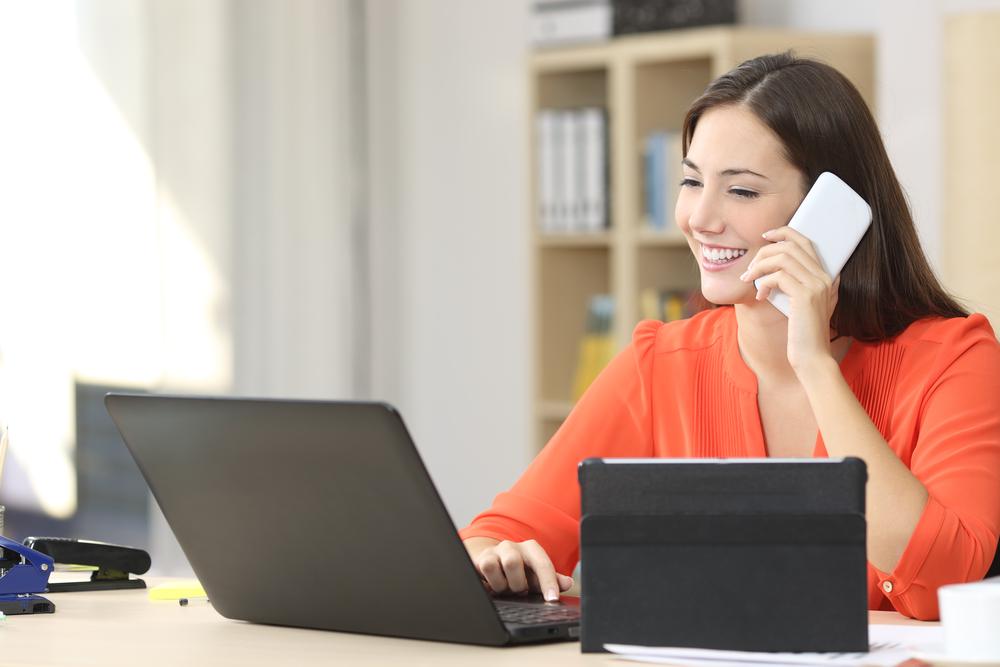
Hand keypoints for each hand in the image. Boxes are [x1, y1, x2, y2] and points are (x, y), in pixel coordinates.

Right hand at [463, 537, 573, 601]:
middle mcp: (511, 546)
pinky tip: (493, 586)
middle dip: (516, 583)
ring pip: (493, 566)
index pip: (542, 563)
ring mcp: (493, 551)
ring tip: (506, 588)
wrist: (493, 563)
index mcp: (531, 548)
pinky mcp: (479, 559)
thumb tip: (567, 584)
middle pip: (512, 562)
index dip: (548, 582)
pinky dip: (489, 584)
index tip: (551, 599)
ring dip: (501, 585)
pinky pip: (482, 572)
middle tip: (519, 590)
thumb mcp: (536, 577)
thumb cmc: (520, 572)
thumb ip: (553, 580)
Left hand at [739, 227, 839, 371]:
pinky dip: (763, 282)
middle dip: (764, 252)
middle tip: (750, 268)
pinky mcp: (805, 296)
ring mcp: (817, 285)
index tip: (764, 236)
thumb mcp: (798, 305)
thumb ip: (792, 285)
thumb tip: (769, 270)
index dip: (784, 233)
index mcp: (825, 276)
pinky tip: (760, 295)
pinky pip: (778, 276)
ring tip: (749, 280)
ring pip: (782, 257)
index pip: (805, 242)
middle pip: (791, 245)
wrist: (812, 358)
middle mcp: (824, 277)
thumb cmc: (802, 334)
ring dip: (759, 266)